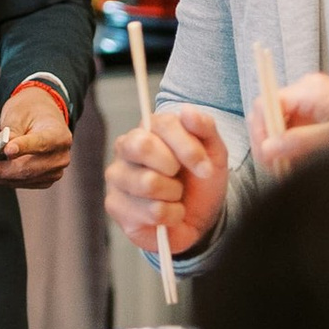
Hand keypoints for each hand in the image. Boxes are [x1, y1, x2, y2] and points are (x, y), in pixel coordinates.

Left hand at [0, 83, 73, 189]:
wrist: (43, 116)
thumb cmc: (31, 111)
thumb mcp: (19, 112)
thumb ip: (12, 131)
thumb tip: (1, 148)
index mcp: (58, 136)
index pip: (40, 143)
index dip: (24, 148)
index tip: (7, 150)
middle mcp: (60, 157)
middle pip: (27, 168)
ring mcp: (53, 172)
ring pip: (19, 179)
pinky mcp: (42, 180)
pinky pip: (18, 183)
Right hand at [105, 103, 228, 254]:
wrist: (198, 218)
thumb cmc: (200, 181)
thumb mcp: (213, 152)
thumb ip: (204, 127)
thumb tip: (187, 110)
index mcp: (148, 129)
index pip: (162, 125)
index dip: (188, 147)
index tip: (206, 168)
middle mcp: (125, 148)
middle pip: (143, 146)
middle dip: (173, 167)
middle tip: (181, 178)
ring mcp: (116, 176)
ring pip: (148, 182)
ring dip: (174, 195)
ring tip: (174, 196)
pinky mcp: (114, 205)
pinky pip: (150, 211)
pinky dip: (170, 215)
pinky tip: (167, 214)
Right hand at [253, 73, 328, 176]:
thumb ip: (303, 142)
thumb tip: (267, 149)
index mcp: (309, 89)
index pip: (264, 103)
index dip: (259, 131)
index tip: (266, 158)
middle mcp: (307, 92)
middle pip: (270, 116)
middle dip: (271, 145)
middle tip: (280, 171)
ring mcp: (313, 104)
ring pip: (282, 128)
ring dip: (284, 151)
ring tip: (295, 173)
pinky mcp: (321, 116)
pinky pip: (297, 133)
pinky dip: (297, 151)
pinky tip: (306, 167)